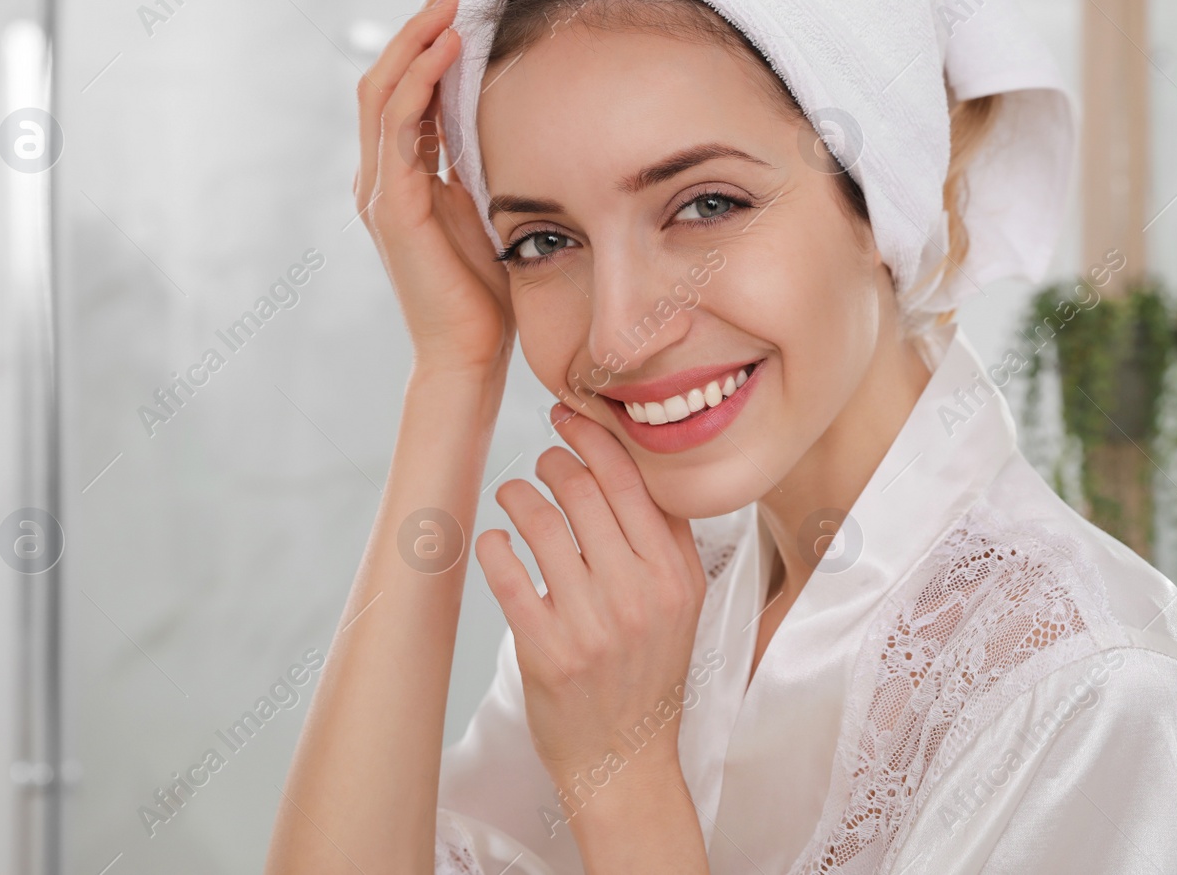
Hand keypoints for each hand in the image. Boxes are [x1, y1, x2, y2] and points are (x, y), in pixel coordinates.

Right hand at [354, 0, 513, 375]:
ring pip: (385, 88)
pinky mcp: (392, 208)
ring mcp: (380, 190)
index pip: (407, 84)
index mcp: (401, 174)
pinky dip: (421, 80)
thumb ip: (482, 162)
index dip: (432, 32)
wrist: (468, 355)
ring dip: (419, 34)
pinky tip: (450, 47)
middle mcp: (380, 175)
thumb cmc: (486, 291)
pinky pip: (399, 127)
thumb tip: (513, 112)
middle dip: (424, 16)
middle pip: (388, 72)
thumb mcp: (487, 207)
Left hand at [475, 404, 709, 794]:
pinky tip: (495, 541)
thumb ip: (666, 536)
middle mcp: (639, 594)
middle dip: (553, 461)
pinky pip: (507, 574)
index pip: (632, 480)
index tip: (570, 417)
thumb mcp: (682, 602)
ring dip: (517, 495)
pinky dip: (494, 545)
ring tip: (513, 497)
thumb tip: (632, 460)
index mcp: (675, 574)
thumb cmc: (648, 671)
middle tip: (541, 462)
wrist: (626, 760)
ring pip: (541, 523)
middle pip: (585, 491)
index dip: (594, 437)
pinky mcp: (546, 651)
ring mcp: (592, 624)